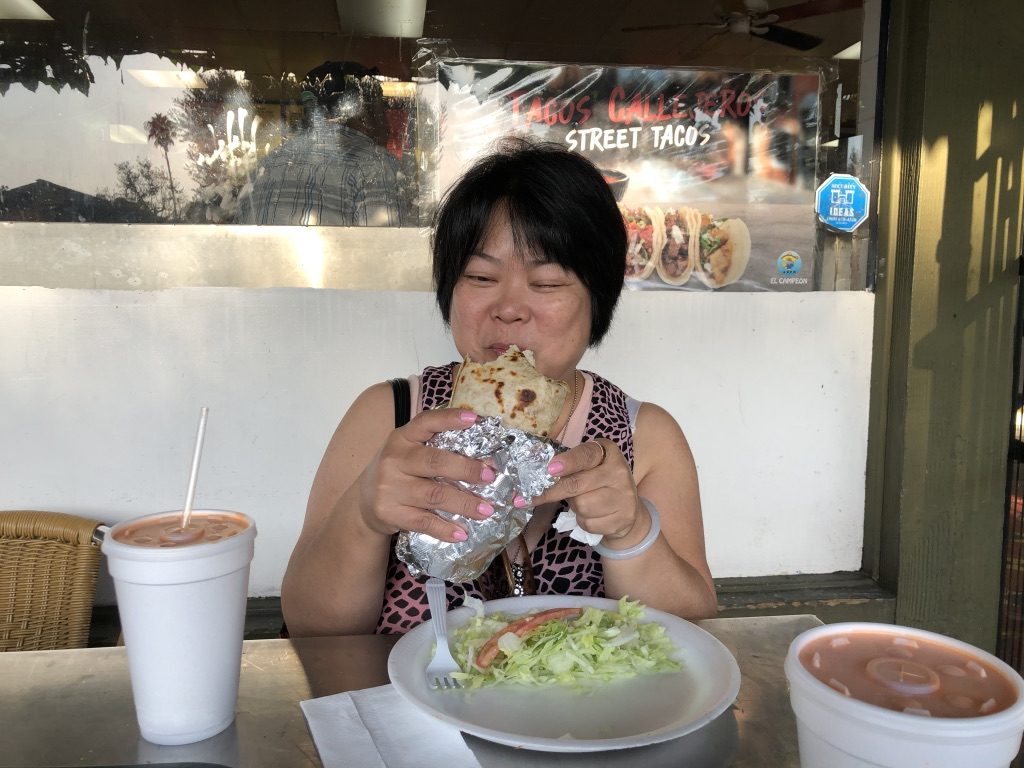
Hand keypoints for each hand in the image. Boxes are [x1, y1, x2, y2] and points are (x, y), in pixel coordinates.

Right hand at [357, 408, 496, 541]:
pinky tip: (462, 533)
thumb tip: (485, 462)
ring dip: (464, 504)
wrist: (362, 503)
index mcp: (402, 438)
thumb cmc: (398, 472)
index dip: (450, 418)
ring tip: (487, 510)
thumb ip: (436, 450)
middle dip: (466, 469)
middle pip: (435, 462)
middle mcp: (393, 459)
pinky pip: (423, 522)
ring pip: (434, 495)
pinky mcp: (389, 512)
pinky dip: (445, 529)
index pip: (426, 422)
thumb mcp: (407, 452)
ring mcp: (389, 487)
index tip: (475, 419)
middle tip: (490, 477)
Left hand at [529, 439, 640, 538]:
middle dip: (550, 492)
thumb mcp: (589, 466)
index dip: (567, 462)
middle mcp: (619, 471)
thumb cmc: (599, 482)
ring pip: (581, 506)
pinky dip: (583, 521)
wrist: (628, 509)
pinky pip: (588, 523)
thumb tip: (538, 475)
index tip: (549, 469)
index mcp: (607, 452)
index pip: (585, 455)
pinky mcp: (623, 518)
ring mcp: (624, 496)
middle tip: (528, 498)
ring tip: (583, 501)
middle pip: (576, 484)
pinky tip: (593, 515)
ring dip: (573, 507)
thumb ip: (569, 466)